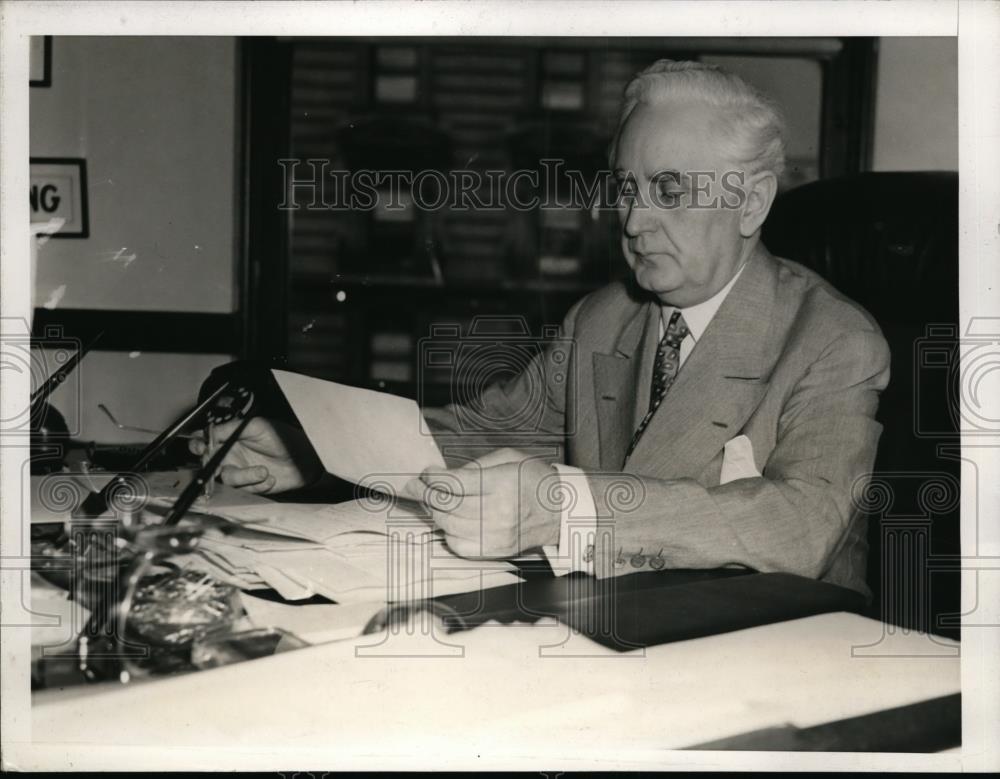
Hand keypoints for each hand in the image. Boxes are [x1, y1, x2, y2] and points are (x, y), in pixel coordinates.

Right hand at [188, 417, 322, 494]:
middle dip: (213, 466)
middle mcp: (231, 457)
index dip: (198, 445)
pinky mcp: (251, 487)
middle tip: (222, 465)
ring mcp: (240, 473)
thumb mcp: (257, 426)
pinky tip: (270, 478)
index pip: (204, 443)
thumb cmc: (283, 437)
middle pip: (209, 464)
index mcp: (229, 440)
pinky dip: (258, 484)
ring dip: (244, 476)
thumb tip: (210, 431)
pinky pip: (245, 490)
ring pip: (227, 479)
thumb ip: (232, 429)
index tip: (201, 447)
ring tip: (263, 471)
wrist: (305, 458)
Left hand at [413, 448, 561, 558]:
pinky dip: (447, 533)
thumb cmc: (534, 479)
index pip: (454, 485)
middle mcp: (498, 513)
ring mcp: (495, 536)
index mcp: (502, 484)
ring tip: (431, 500)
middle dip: (426, 494)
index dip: (433, 478)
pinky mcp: (494, 551)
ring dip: (434, 512)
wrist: (560, 510)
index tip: (426, 472)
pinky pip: (458, 546)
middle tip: (416, 485)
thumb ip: (475, 465)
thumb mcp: (509, 458)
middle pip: (447, 507)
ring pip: (448, 527)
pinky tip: (449, 520)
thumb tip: (444, 474)